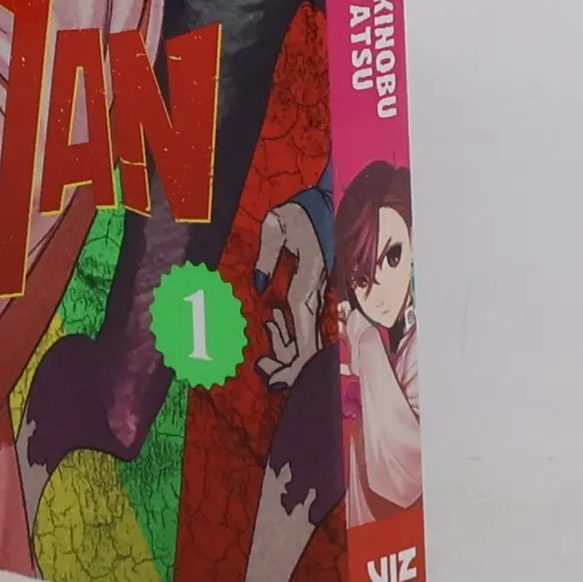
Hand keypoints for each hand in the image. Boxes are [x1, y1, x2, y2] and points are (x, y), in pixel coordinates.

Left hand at [252, 198, 327, 389]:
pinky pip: (306, 321)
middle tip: (270, 378)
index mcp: (308, 278)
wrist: (323, 202)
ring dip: (290, 354)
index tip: (283, 375)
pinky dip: (291, 336)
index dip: (296, 355)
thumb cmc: (297, 211)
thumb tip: (259, 288)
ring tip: (268, 369)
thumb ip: (266, 256)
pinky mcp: (314, 291)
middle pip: (310, 340)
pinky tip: (273, 336)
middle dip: (293, 365)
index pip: (304, 326)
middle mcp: (315, 292)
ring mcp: (317, 293)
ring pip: (309, 334)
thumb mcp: (275, 225)